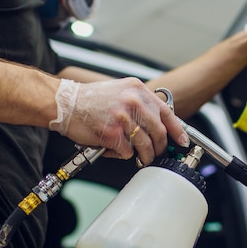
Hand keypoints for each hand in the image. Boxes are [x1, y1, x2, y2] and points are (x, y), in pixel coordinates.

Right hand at [49, 77, 188, 164]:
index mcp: (137, 90)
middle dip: (160, 147)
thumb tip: (157, 122)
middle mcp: (133, 102)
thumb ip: (139, 103)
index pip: (166, 112)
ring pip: (145, 145)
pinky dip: (121, 155)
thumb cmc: (89, 100)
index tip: (182, 141)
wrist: (64, 103)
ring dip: (145, 155)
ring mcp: (123, 118)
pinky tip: (111, 148)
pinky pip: (126, 152)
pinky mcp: (113, 134)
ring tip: (140, 158)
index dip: (177, 130)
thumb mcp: (120, 91)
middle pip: (159, 131)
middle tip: (157, 154)